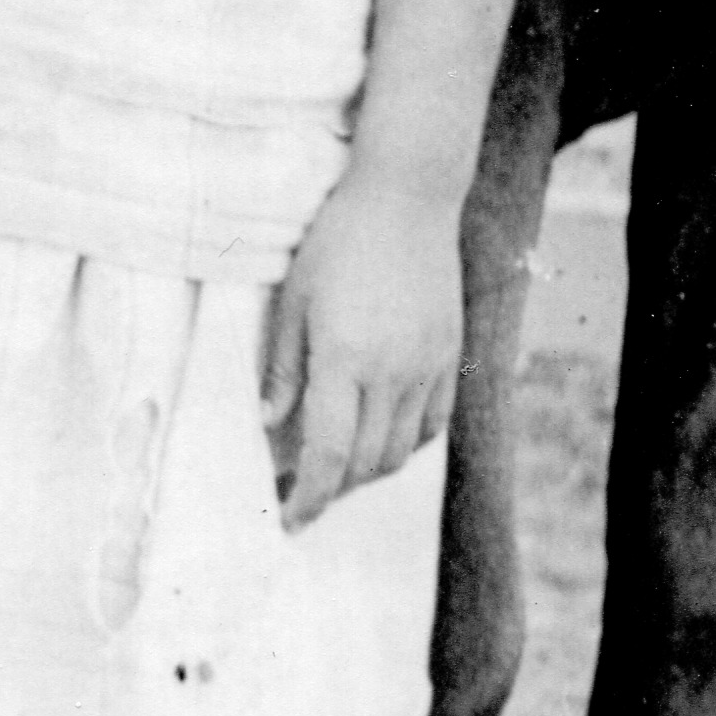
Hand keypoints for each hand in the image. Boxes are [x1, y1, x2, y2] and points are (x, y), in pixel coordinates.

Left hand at [259, 166, 462, 530]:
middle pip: (365, 464)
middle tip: (300, 495)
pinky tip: (379, 439)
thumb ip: (283, 368)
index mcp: (345, 358)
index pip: (329, 455)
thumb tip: (267, 425)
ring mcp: (426, 366)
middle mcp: (392, 371)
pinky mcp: (448, 355)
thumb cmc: (338, 239)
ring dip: (366, 473)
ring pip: (400, 451)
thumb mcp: (294, 298)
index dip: (308, 498)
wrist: (407, 196)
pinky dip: (403, 445)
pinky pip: (431, 425)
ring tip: (336, 469)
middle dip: (332, 492)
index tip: (289, 519)